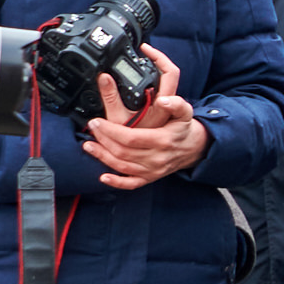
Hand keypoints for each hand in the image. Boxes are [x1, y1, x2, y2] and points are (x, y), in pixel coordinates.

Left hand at [81, 45, 207, 188]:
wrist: (194, 149)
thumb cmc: (184, 129)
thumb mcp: (185, 112)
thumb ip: (176, 104)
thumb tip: (163, 100)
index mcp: (162, 140)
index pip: (131, 138)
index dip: (111, 130)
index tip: (98, 121)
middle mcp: (156, 158)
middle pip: (123, 152)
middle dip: (103, 140)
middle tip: (92, 128)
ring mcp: (152, 170)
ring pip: (122, 166)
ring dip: (103, 157)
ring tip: (88, 146)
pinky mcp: (150, 178)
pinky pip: (131, 184)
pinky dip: (116, 182)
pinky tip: (103, 177)